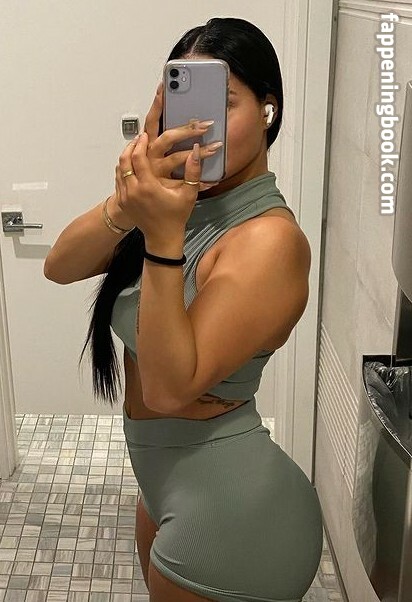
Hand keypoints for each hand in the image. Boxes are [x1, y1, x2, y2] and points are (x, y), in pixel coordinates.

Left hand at [113, 82, 221, 239]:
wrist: (163, 237)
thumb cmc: (176, 216)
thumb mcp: (189, 194)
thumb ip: (193, 171)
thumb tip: (196, 151)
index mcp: (148, 187)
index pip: (138, 158)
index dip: (141, 144)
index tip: (145, 136)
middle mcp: (133, 191)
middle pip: (124, 160)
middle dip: (131, 147)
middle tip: (138, 139)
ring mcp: (126, 197)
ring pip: (119, 169)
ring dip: (125, 157)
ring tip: (134, 149)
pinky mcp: (123, 202)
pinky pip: (118, 180)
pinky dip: (123, 169)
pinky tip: (131, 165)